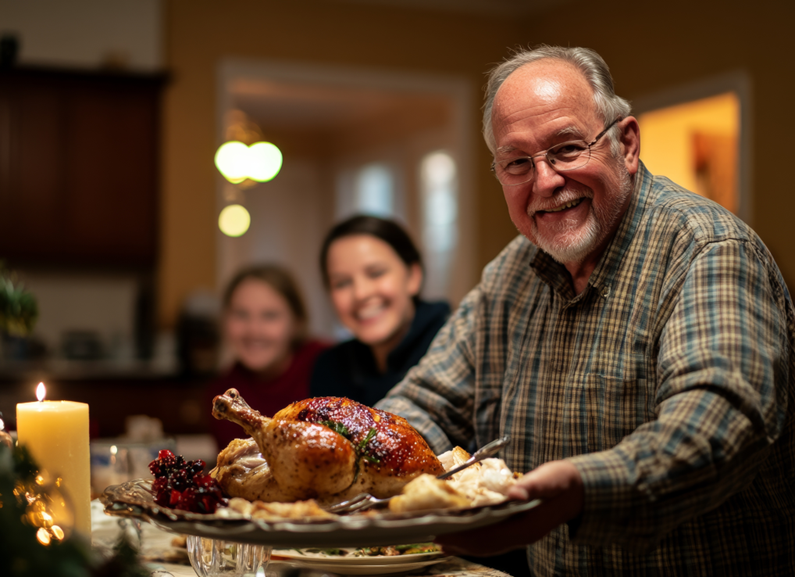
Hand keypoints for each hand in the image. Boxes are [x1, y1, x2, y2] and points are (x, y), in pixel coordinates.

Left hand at [435, 460, 583, 556]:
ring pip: (488, 545)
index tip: (444, 532)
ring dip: (464, 542)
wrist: (579, 490)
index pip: (491, 536)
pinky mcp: (518, 531)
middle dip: (459, 542)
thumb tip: (516, 493)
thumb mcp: (550, 479)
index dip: (466, 536)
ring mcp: (520, 536)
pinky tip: (462, 532)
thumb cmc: (563, 482)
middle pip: (485, 545)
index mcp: (528, 527)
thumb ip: (533, 486)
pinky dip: (474, 538)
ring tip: (441, 538)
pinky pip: (492, 539)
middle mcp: (522, 537)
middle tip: (434, 536)